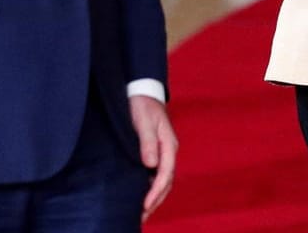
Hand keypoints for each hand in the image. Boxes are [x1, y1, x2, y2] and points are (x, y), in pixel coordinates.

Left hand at [131, 94, 177, 219]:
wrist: (141, 91)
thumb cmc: (142, 104)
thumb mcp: (144, 121)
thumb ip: (147, 142)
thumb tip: (151, 164)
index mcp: (168, 144)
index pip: (165, 174)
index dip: (156, 191)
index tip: (145, 205)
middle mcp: (167, 151)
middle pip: (166, 181)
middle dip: (156, 200)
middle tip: (142, 216)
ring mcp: (162, 152)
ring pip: (161, 180)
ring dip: (153, 196)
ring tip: (142, 212)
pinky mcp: (154, 152)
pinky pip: (155, 174)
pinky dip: (149, 187)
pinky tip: (140, 195)